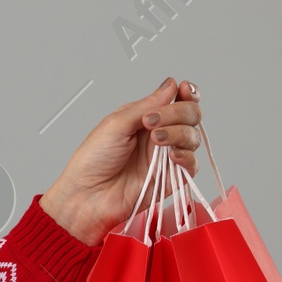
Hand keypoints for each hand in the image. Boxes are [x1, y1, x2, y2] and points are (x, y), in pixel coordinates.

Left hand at [39, 77, 202, 245]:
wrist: (88, 195)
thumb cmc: (93, 160)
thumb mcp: (116, 124)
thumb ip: (147, 106)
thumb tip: (171, 85)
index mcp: (144, 117)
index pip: (176, 99)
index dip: (187, 92)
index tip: (186, 89)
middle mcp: (159, 134)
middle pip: (190, 115)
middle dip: (179, 112)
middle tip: (154, 122)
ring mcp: (167, 156)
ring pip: (193, 136)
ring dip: (179, 133)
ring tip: (157, 140)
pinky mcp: (173, 178)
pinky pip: (193, 164)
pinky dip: (187, 157)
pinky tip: (172, 156)